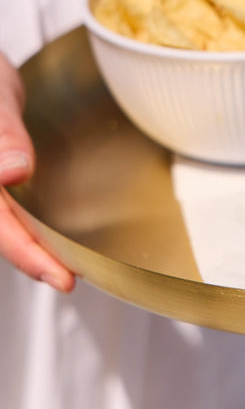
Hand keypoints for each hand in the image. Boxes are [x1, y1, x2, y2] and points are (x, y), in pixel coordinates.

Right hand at [0, 53, 73, 291]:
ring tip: (65, 265)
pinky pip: (10, 207)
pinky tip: (51, 232)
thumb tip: (13, 172)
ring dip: (31, 245)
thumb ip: (2, 134)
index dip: (26, 254)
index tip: (59, 276)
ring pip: (4, 223)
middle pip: (1, 231)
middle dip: (33, 259)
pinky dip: (29, 224)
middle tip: (69, 280)